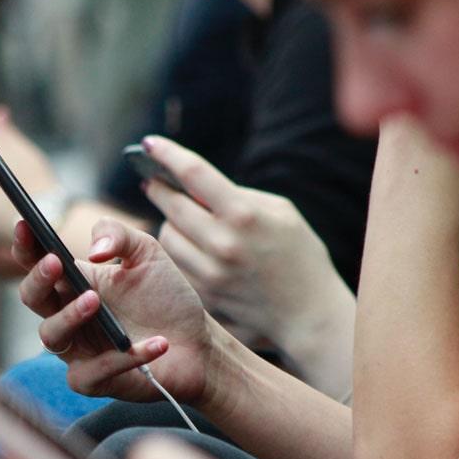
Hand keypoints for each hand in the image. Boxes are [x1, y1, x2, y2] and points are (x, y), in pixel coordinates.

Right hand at [12, 217, 220, 404]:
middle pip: (32, 298)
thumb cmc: (166, 297)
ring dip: (70, 316)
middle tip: (55, 263)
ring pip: (51, 335)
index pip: (37, 262)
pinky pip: (94, 372)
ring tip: (95, 300)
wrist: (199, 343)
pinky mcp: (95, 380)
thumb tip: (93, 249)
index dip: (25, 245)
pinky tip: (158, 343)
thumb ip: (118, 235)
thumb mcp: (147, 253)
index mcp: (75, 282)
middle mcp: (69, 315)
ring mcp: (79, 349)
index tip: (25, 225)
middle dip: (38, 280)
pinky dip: (124, 358)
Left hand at [141, 136, 355, 395]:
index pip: (193, 173)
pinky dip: (178, 251)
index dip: (167, 154)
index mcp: (244, 214)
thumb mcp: (281, 212)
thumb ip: (239, 196)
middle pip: (171, 205)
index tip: (149, 143)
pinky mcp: (203, 296)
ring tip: (177, 216)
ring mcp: (210, 273)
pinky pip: (175, 264)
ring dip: (168, 222)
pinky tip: (188, 244)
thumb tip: (196, 187)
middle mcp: (222, 244)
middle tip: (151, 180)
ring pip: (166, 236)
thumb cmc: (300, 255)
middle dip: (158, 188)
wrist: (309, 315)